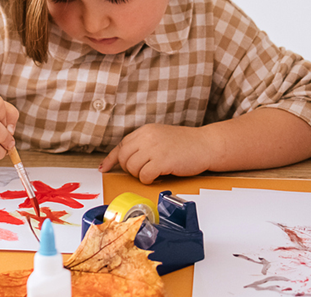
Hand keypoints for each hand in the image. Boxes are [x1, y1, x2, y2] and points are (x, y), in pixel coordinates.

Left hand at [100, 123, 220, 183]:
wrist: (206, 145)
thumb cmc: (185, 144)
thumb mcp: (160, 137)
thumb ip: (144, 144)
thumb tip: (126, 158)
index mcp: (145, 131)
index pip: (121, 145)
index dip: (111, 159)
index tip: (104, 168)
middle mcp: (147, 137)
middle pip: (123, 158)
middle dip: (129, 169)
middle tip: (142, 171)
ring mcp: (154, 148)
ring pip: (132, 168)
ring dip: (140, 175)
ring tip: (153, 172)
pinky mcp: (162, 161)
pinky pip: (144, 176)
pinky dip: (149, 180)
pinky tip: (158, 176)